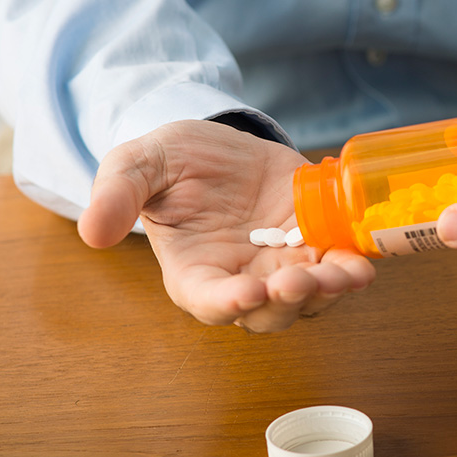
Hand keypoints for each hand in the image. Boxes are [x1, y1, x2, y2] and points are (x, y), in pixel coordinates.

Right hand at [77, 120, 375, 331]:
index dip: (227, 306)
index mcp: (194, 274)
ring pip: (309, 299)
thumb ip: (117, 194)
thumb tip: (92, 232)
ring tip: (343, 274)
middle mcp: (243, 282)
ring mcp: (283, 266)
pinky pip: (338, 267)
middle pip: (268, 313)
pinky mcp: (316, 244)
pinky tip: (364, 261)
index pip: (209, 303)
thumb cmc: (172, 162)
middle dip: (286, 302)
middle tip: (298, 279)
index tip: (245, 294)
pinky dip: (352, 268)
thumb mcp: (138, 164)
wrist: (221, 143)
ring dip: (328, 291)